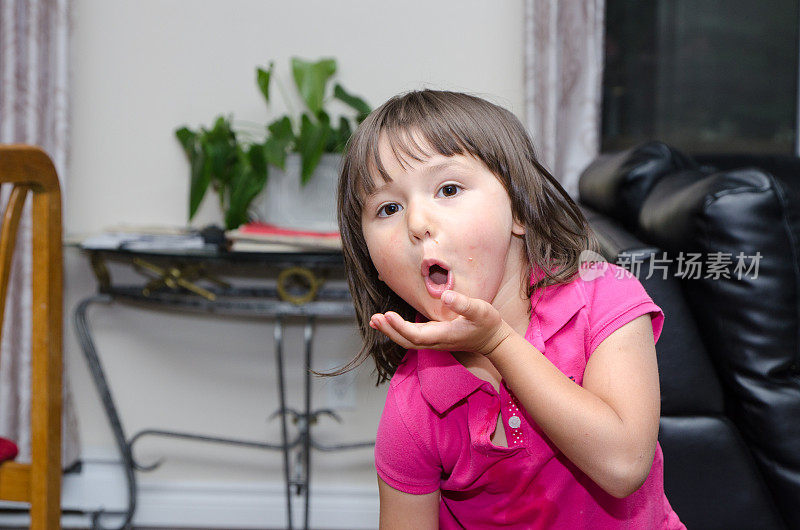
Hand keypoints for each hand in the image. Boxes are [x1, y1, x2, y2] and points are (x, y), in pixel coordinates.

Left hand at [369, 290, 513, 355]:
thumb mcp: (481, 310)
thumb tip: (446, 296)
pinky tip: (389, 322)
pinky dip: (397, 331)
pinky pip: (411, 338)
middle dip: (389, 330)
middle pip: (406, 341)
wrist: (493, 340)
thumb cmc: (487, 323)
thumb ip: (464, 304)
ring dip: (390, 332)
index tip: (387, 315)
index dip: (400, 327)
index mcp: (444, 335)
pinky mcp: (434, 338)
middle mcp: (436, 341)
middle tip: (375, 318)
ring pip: (407, 341)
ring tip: (375, 320)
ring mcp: (434, 342)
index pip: (416, 335)